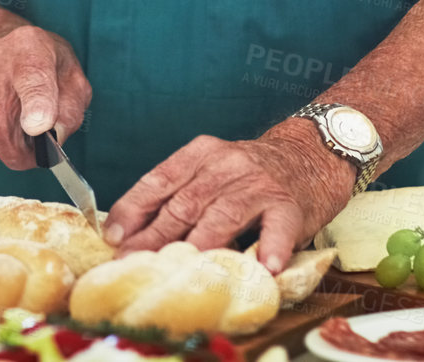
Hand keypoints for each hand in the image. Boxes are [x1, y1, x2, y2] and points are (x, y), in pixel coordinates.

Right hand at [0, 24, 90, 169]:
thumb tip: (53, 135)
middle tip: (34, 155)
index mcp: (31, 49)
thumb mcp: (72, 79)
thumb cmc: (43, 67)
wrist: (3, 49)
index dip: (36, 105)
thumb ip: (70, 108)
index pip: (32, 78)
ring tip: (17, 135)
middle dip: (20, 151)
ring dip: (5, 150)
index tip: (39, 128)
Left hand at [102, 122, 355, 271]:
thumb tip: (129, 232)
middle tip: (134, 263)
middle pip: (185, 202)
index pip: (159, 179)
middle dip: (155, 236)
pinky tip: (263, 266)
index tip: (114, 235)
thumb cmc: (248, 174)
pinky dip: (270, 246)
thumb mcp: (209, 169)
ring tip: (184, 269)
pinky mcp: (289, 204)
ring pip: (224, 215)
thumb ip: (177, 194)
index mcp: (199, 154)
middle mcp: (226, 164)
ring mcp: (258, 184)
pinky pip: (277, 227)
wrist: (309, 154)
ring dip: (202, 245)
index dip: (134, 208)